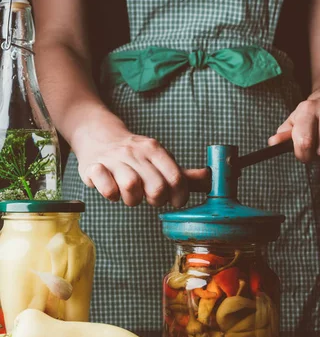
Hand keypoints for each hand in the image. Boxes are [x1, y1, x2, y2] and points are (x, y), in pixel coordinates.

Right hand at [73, 116, 208, 206]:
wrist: (97, 134)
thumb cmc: (134, 154)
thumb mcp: (160, 159)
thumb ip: (184, 174)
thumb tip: (210, 179)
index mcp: (155, 150)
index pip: (176, 177)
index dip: (180, 196)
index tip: (175, 202)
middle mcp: (135, 153)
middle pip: (157, 187)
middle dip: (157, 200)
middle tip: (150, 197)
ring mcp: (113, 159)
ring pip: (131, 187)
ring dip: (133, 199)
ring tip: (131, 194)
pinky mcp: (93, 167)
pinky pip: (105, 186)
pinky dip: (110, 193)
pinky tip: (112, 190)